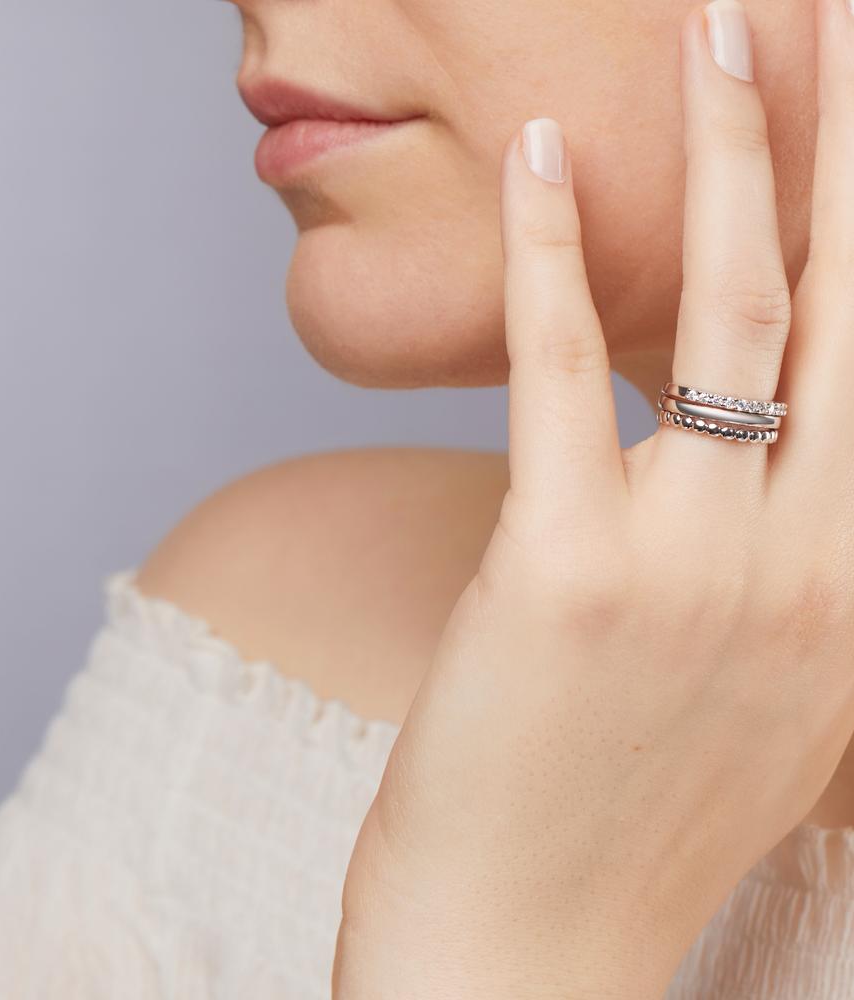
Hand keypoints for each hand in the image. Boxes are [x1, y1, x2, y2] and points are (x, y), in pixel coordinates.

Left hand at [333, 1, 853, 996]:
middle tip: (834, 8)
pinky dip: (554, 250)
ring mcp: (695, 560)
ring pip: (730, 310)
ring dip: (732, 149)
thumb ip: (784, 566)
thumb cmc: (633, 813)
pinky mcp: (564, 564)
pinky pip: (564, 370)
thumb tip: (766, 447)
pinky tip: (544, 155)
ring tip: (722, 24)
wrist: (537, 937)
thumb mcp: (760, 689)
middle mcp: (815, 562)